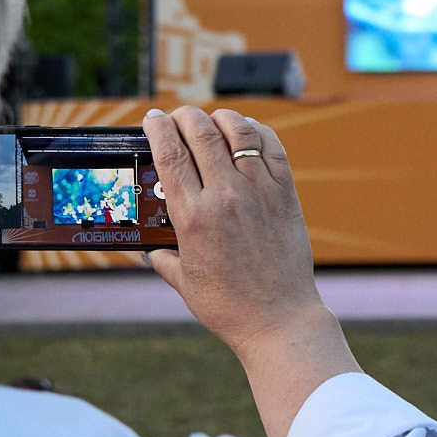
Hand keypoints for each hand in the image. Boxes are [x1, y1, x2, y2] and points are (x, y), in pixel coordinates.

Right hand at [141, 106, 357, 436]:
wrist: (279, 320)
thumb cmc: (229, 306)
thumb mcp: (185, 283)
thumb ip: (165, 260)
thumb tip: (152, 251)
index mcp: (193, 218)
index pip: (169, 155)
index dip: (157, 128)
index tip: (151, 118)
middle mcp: (226, 197)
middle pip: (201, 134)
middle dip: (184, 116)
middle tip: (178, 116)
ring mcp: (259, 192)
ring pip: (239, 132)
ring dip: (221, 117)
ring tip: (212, 119)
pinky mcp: (285, 194)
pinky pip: (272, 148)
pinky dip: (257, 131)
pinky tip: (248, 132)